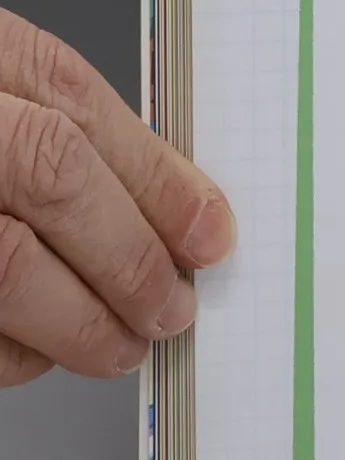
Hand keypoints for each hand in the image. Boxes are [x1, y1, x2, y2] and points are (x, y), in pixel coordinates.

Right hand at [0, 7, 234, 387]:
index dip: (156, 179)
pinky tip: (33, 352)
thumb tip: (178, 208)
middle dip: (129, 256)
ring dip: (78, 322)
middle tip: (171, 309)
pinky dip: (8, 352)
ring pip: (3, 266)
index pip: (71, 107)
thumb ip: (59, 132)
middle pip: (48, 176)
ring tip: (120, 343)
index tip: (209, 235)